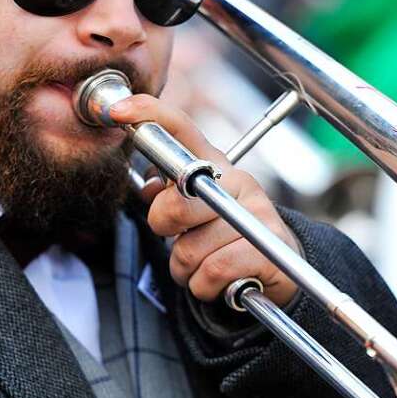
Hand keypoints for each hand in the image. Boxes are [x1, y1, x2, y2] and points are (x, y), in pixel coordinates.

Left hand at [109, 95, 298, 306]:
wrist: (278, 267)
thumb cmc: (226, 236)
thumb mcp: (197, 209)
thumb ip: (170, 193)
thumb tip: (148, 186)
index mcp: (215, 165)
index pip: (182, 130)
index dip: (150, 115)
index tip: (118, 112)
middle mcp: (237, 182)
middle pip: (175, 205)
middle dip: (165, 230)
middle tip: (180, 238)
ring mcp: (255, 215)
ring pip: (189, 249)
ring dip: (186, 268)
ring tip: (202, 264)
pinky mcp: (268, 249)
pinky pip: (212, 272)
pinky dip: (204, 285)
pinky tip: (217, 281)